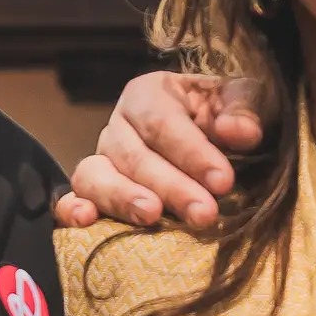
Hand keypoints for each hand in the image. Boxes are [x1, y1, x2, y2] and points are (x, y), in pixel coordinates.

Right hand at [52, 71, 270, 233]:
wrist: (215, 138)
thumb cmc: (226, 116)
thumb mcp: (244, 101)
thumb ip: (244, 111)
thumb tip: (238, 131)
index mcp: (150, 94)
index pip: (163, 123)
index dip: (192, 153)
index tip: (223, 181)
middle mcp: (119, 125)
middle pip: (133, 155)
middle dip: (170, 186)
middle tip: (204, 213)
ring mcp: (101, 159)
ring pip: (95, 175)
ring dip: (121, 197)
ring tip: (151, 216)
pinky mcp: (93, 191)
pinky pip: (71, 198)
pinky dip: (72, 210)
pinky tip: (86, 221)